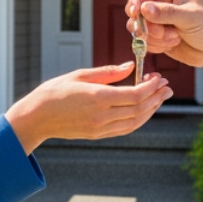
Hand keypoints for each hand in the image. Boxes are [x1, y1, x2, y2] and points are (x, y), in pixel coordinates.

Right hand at [4, 63, 171, 154]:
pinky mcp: (98, 134)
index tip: (158, 78)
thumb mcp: (80, 75)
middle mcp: (102, 115)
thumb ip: (108, 72)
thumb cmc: (54, 91)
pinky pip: (126, 129)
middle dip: (156, 97)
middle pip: (139, 108)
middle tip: (166, 87)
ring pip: (136, 121)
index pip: (134, 95)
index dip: (150, 87)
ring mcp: (100, 128)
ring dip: (151, 109)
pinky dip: (139, 119)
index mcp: (97, 98)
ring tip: (160, 98)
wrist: (36, 118)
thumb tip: (131, 66)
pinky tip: (144, 110)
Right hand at [124, 0, 202, 130]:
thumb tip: (143, 9)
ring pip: (137, 27)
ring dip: (153, 37)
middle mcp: (160, 1)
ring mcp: (156, 20)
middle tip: (159, 32)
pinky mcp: (156, 36)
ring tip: (174, 38)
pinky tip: (173, 44)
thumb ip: (167, 12)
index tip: (135, 13)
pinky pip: (144, 41)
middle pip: (136, 8)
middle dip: (145, 23)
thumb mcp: (191, 17)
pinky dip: (155, 45)